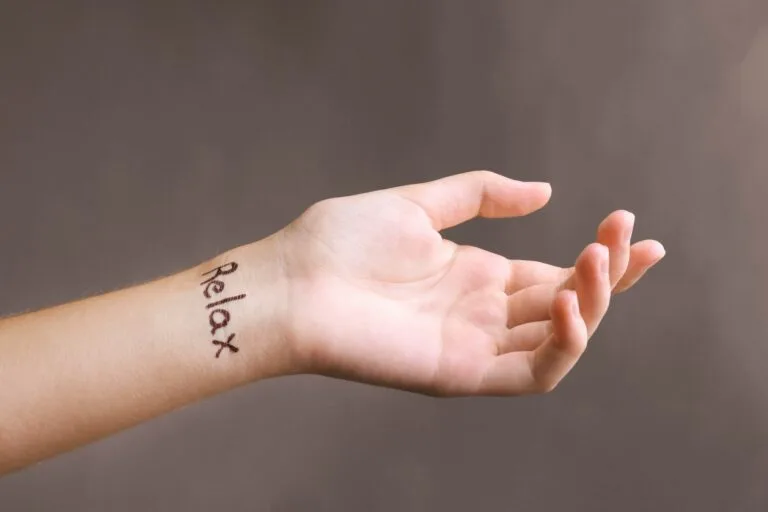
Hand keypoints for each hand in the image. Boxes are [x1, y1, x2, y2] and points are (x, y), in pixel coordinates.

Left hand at [276, 171, 664, 395]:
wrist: (293, 282)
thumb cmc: (342, 242)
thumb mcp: (419, 204)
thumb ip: (481, 195)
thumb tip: (545, 191)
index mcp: (477, 276)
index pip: (556, 274)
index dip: (600, 257)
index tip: (633, 229)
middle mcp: (483, 313)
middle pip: (567, 303)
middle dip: (608, 274)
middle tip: (628, 237)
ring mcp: (476, 345)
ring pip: (559, 339)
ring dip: (591, 304)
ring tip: (596, 261)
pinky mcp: (462, 374)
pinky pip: (532, 374)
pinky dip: (563, 347)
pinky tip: (570, 305)